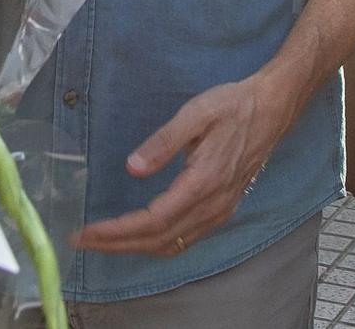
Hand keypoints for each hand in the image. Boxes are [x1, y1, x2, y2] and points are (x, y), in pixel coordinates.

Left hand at [73, 73, 297, 256]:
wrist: (272, 109)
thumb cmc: (233, 106)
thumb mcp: (196, 113)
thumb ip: (164, 141)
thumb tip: (132, 168)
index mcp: (202, 183)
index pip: (153, 220)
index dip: (117, 231)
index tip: (87, 232)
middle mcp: (212, 205)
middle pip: (159, 240)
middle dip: (117, 244)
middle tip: (83, 240)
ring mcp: (220, 211)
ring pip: (173, 244)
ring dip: (135, 247)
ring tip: (104, 240)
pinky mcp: (222, 209)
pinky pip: (185, 238)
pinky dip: (157, 243)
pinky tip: (140, 234)